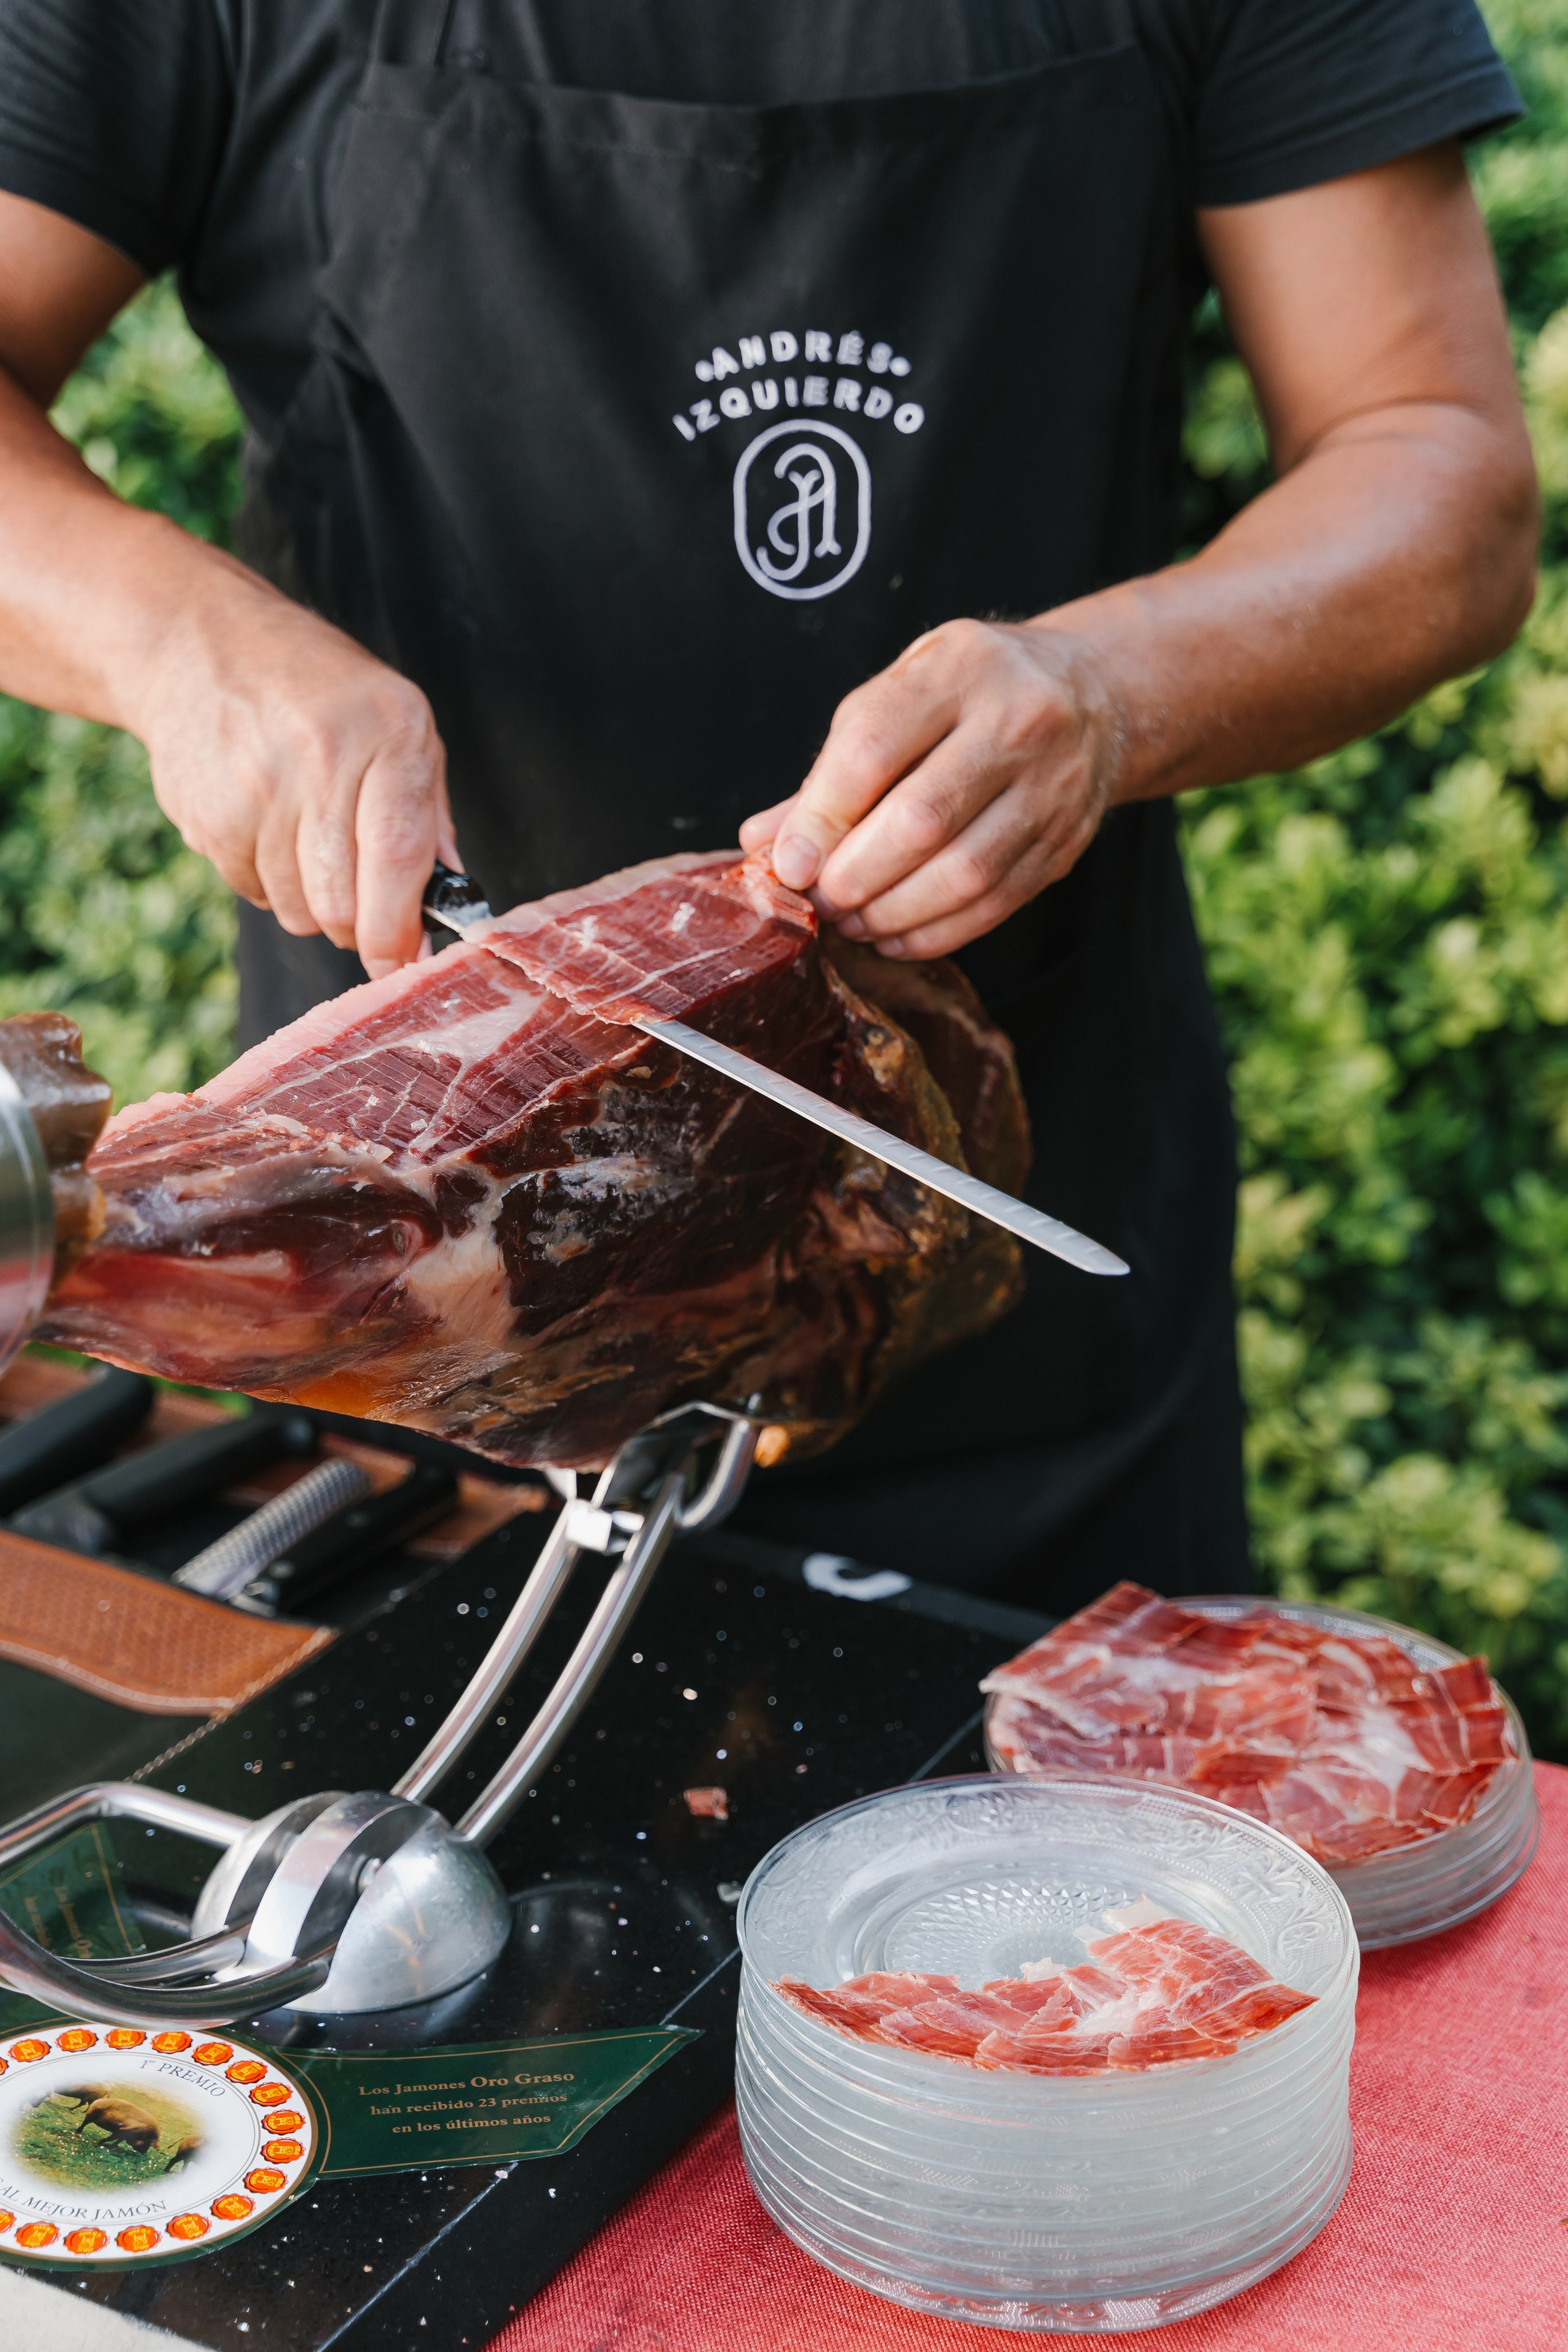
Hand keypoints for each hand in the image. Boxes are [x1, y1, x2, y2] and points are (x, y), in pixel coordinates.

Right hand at [131, 568, 456, 977]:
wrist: (200, 644)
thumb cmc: (320, 693)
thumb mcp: (399, 726)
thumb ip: (429, 818)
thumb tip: (447, 910)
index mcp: (387, 730)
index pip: (398, 855)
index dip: (399, 929)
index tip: (401, 964)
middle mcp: (320, 755)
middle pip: (342, 901)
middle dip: (358, 929)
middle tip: (361, 912)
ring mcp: (256, 786)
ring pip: (297, 909)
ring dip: (311, 904)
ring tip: (309, 845)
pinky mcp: (207, 814)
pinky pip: (252, 893)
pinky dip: (268, 883)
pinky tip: (267, 830)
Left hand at [739, 618, 1119, 958]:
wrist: (1091, 694)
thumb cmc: (972, 694)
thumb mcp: (901, 695)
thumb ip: (832, 767)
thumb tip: (762, 840)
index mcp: (961, 668)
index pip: (873, 750)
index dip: (821, 819)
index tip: (788, 864)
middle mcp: (1018, 720)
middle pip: (920, 819)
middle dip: (854, 876)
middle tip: (820, 900)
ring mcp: (1053, 784)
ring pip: (963, 872)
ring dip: (892, 912)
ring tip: (852, 920)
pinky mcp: (1066, 839)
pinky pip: (995, 904)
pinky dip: (935, 932)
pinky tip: (896, 934)